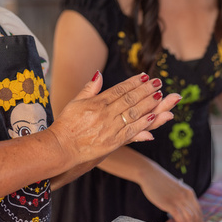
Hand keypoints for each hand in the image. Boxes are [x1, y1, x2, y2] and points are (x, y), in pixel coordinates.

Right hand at [49, 71, 178, 164]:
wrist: (61, 147)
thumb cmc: (67, 124)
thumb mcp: (75, 102)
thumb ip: (90, 88)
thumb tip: (99, 73)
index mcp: (97, 103)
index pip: (119, 89)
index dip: (134, 82)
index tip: (145, 76)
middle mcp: (105, 114)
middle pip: (129, 99)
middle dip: (145, 90)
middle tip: (158, 82)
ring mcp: (110, 128)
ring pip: (133, 113)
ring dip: (148, 104)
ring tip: (160, 96)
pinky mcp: (112, 142)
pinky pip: (131, 131)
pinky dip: (142, 124)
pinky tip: (153, 117)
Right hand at [139, 166, 203, 221]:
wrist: (150, 174)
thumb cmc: (162, 182)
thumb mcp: (178, 189)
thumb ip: (183, 198)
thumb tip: (186, 210)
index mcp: (189, 193)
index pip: (199, 211)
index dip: (199, 221)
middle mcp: (185, 196)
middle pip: (196, 216)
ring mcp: (177, 200)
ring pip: (190, 218)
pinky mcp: (168, 203)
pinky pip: (179, 216)